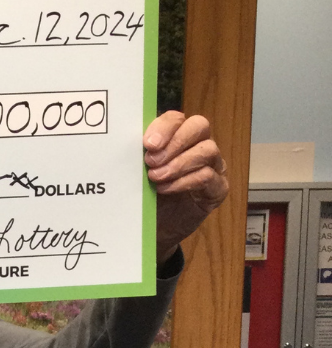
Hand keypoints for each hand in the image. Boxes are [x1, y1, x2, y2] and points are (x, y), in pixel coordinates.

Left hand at [144, 111, 228, 263]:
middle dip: (174, 142)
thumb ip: (139, 156)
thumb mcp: (138, 173)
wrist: (155, 229)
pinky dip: (184, 181)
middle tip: (151, 161)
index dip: (164, 127)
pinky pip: (208, 177)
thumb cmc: (146, 196)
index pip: (176, 118)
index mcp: (177, 136)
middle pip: (199, 126)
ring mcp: (213, 166)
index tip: (147, 144)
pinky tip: (166, 189)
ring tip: (156, 178)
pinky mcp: (218, 188)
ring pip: (207, 150)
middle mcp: (198, 146)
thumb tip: (129, 146)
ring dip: (178, 163)